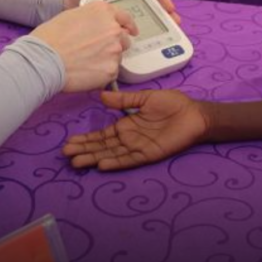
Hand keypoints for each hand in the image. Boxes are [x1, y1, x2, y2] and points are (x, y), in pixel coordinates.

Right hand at [30, 2, 136, 91]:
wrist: (43, 60)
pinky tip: (85, 71)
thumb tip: (98, 26)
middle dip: (114, 44)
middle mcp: (113, 28)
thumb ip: (92, 19)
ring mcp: (114, 49)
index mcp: (103, 11)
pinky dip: (101, 73)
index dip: (128, 25)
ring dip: (107, 59)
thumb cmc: (50, 38)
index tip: (131, 30)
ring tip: (86, 62)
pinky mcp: (112, 69)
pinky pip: (111, 72)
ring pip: (117, 56)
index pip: (125, 17)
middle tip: (96, 51)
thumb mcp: (72, 15)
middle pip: (124, 38)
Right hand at [62, 89, 208, 169]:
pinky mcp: (149, 154)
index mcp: (126, 125)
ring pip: (111, 154)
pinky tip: (102, 164)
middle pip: (102, 147)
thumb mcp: (145, 98)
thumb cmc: (172, 105)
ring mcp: (138, 147)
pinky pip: (130, 159)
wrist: (194, 114)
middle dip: (84, 150)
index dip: (86, 139)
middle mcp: (129, 138)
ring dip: (94, 158)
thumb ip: (124, 100)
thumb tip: (101, 96)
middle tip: (66, 154)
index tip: (70, 142)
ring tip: (77, 162)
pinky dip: (116, 162)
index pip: (101, 135)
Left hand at [63, 0, 179, 23]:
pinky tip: (151, 36)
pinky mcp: (119, 21)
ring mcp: (126, 8)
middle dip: (165, 11)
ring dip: (160, 20)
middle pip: (153, 2)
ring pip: (147, 13)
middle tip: (174, 22)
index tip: (169, 8)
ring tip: (169, 29)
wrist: (69, 6)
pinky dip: (146, 29)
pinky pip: (136, 24)